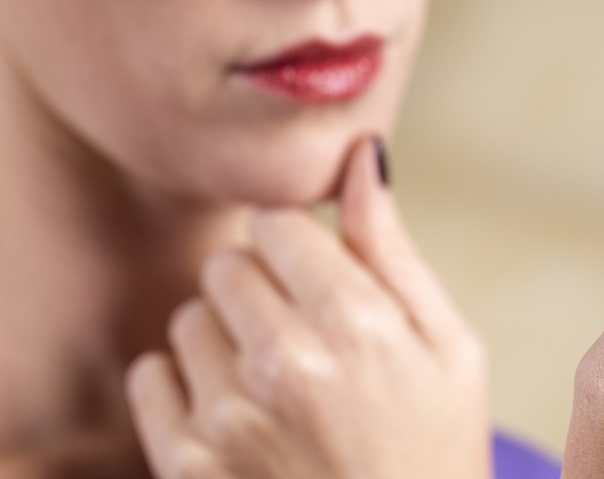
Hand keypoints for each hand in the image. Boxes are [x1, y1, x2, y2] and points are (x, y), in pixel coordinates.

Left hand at [126, 140, 490, 478]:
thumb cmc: (435, 453)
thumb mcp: (450, 348)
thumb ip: (394, 250)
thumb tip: (363, 156)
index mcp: (357, 324)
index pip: (277, 223)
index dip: (299, 246)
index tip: (319, 278)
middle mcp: (283, 363)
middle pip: (228, 262)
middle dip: (262, 285)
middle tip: (304, 337)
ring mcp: (228, 419)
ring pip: (190, 315)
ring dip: (225, 335)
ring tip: (276, 385)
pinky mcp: (186, 466)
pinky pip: (153, 374)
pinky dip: (187, 384)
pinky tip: (239, 418)